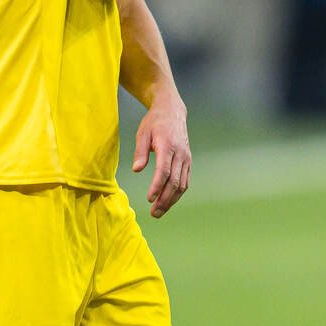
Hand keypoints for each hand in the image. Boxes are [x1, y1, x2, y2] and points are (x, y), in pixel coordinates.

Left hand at [132, 96, 190, 217]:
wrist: (172, 112)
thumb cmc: (154, 122)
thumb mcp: (142, 133)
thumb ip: (140, 152)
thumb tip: (137, 170)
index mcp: (168, 146)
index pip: (164, 171)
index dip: (157, 187)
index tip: (149, 199)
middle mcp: (180, 154)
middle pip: (175, 182)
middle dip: (164, 199)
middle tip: (154, 213)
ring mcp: (186, 158)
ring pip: (182, 185)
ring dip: (171, 200)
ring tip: (159, 211)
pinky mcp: (188, 162)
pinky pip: (185, 181)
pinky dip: (177, 194)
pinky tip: (168, 202)